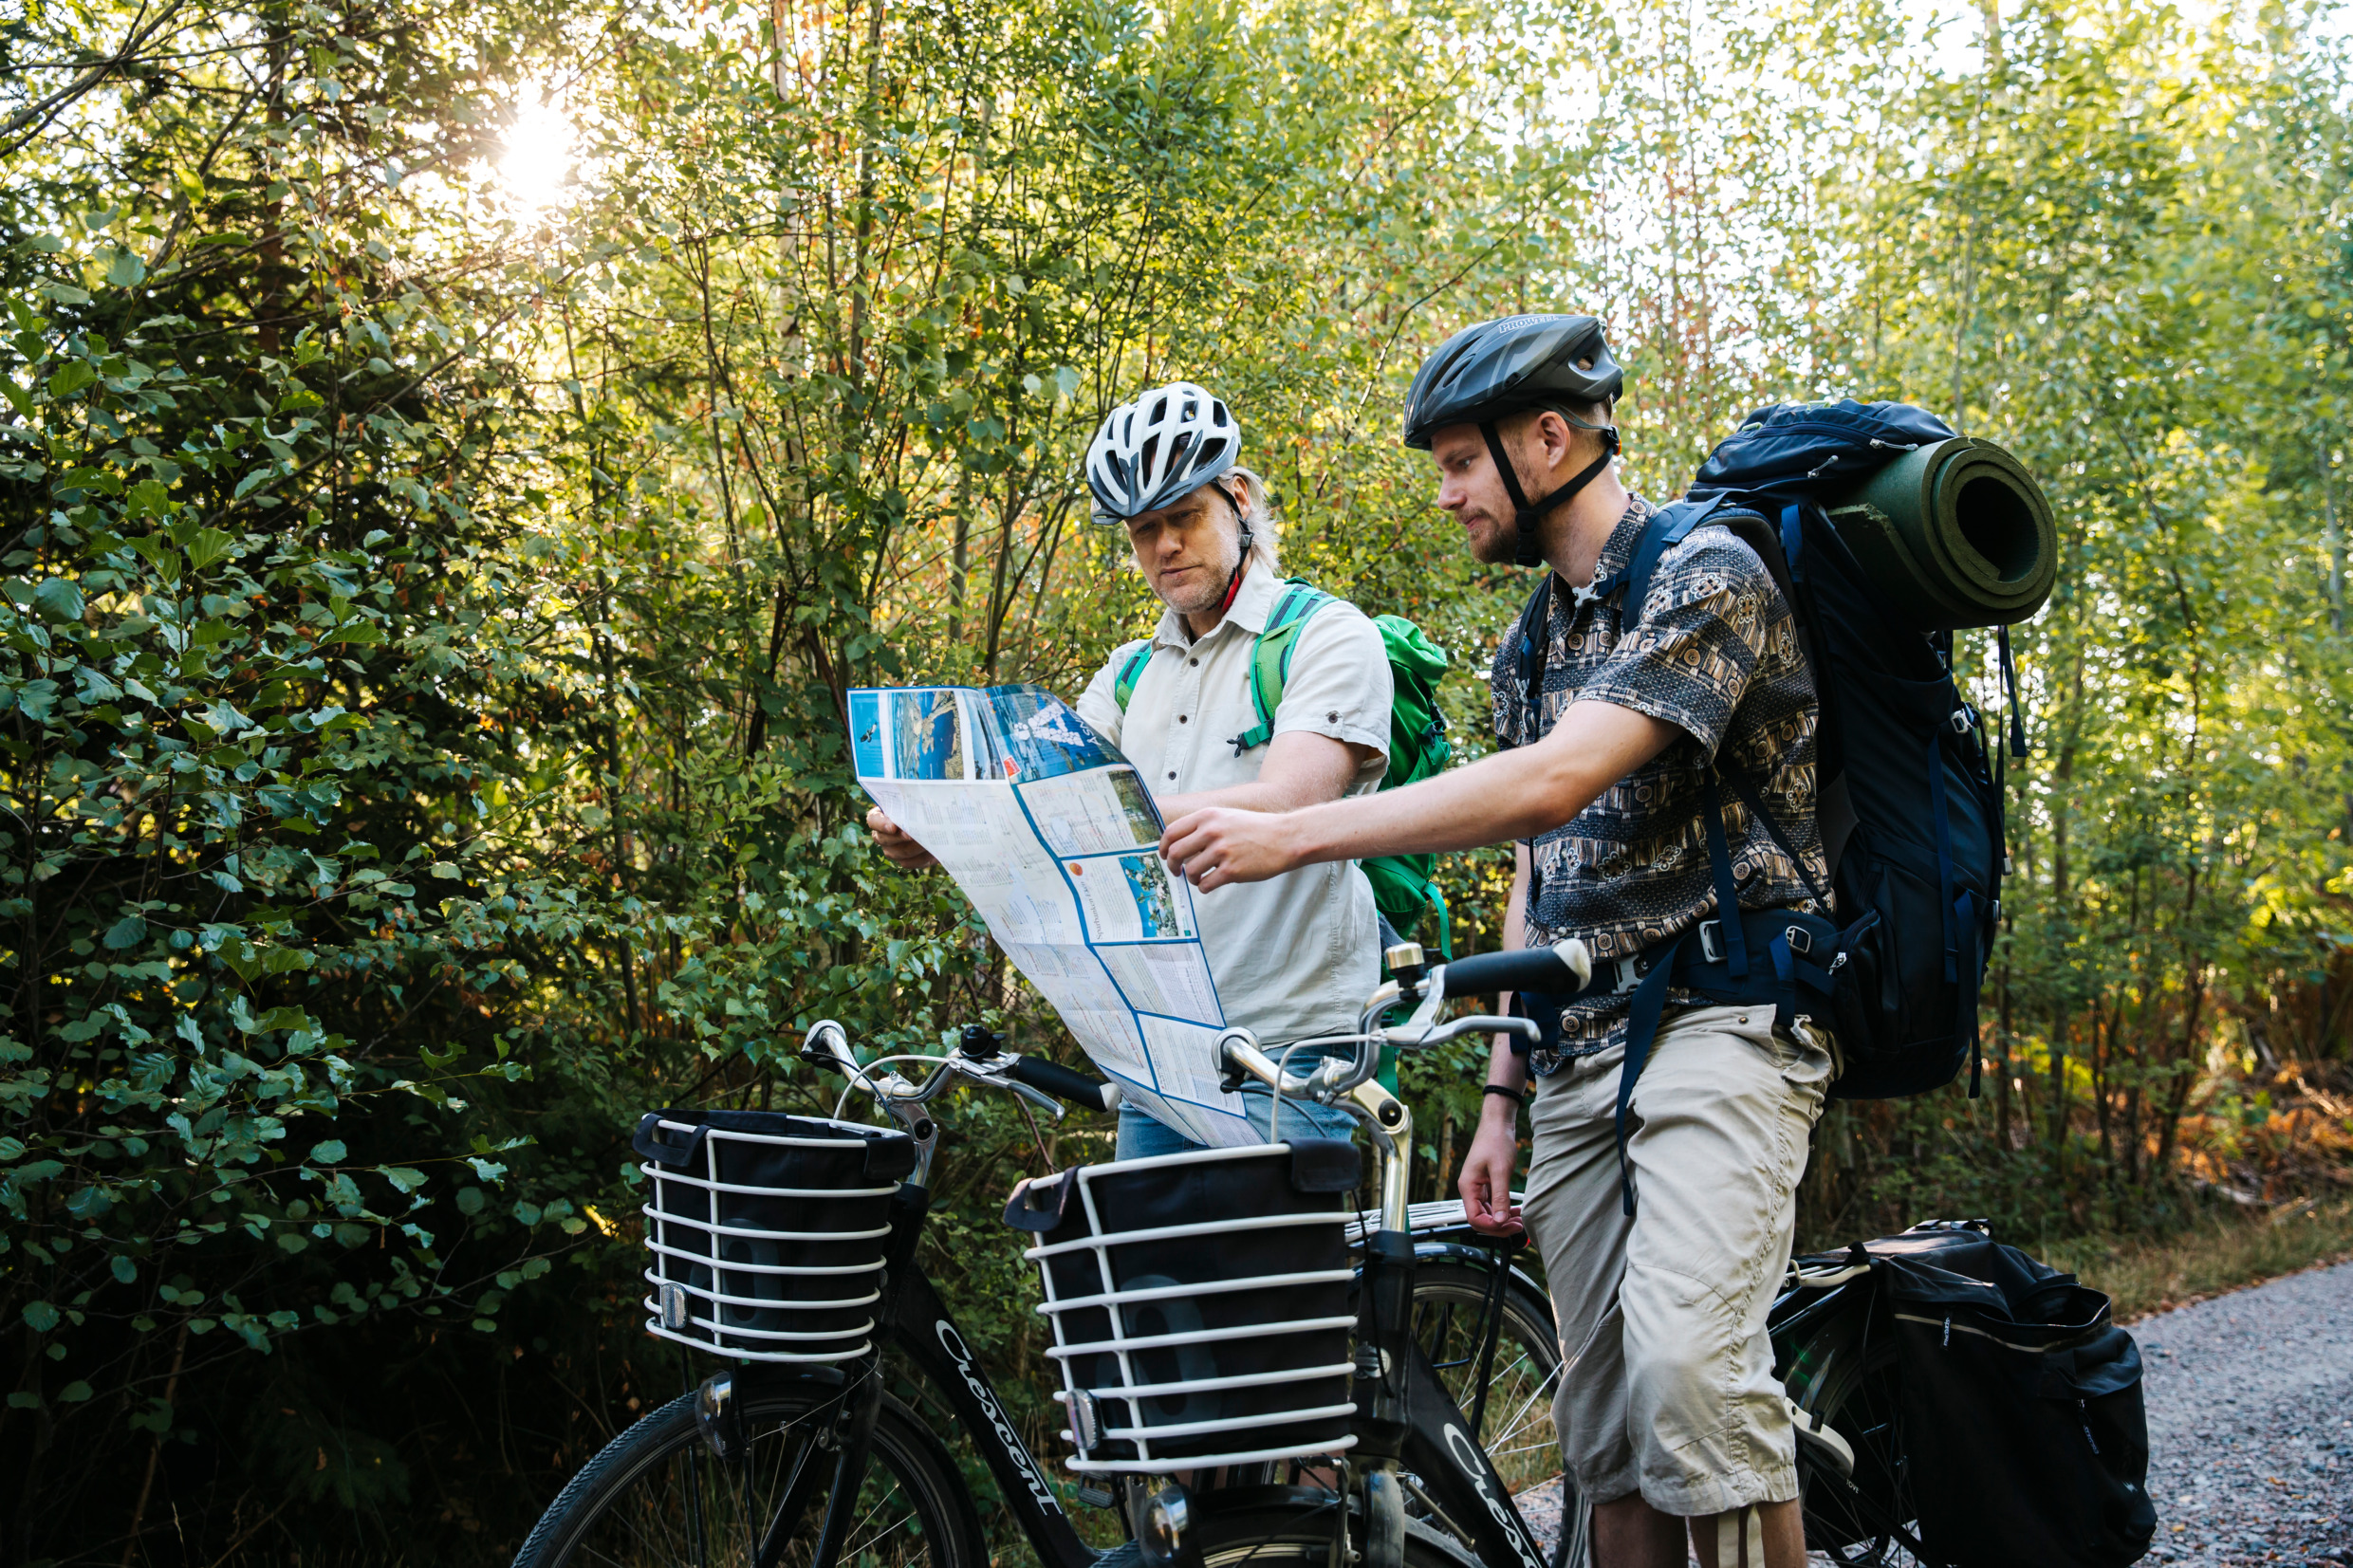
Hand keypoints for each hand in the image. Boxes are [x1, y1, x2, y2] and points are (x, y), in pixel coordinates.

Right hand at [865, 807, 937, 869]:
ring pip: (897, 853)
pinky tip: (931, 851)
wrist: (934, 823)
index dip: (881, 824)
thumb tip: (918, 803)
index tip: (893, 827)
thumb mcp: (917, 801)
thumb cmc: (921, 807)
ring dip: (913, 848)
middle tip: (914, 835)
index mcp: (880, 816)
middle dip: (900, 837)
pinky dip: (921, 858)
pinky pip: (909, 863)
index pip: (873, 820)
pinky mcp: (904, 860)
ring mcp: (891, 850)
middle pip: (883, 839)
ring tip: (927, 841)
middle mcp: (881, 835)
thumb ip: (913, 802)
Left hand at [1157, 806, 1305, 890]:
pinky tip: (1211, 884)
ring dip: (1191, 878)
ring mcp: (1222, 851)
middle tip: (1177, 871)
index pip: (1171, 832)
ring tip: (1200, 878)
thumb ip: (1204, 826)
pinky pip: (1206, 885)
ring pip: (1190, 871)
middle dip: (1172, 866)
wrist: (1285, 838)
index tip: (1164, 855)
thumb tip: (1178, 843)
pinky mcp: (1232, 871)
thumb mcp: (1227, 816)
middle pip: (1175, 853)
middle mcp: (1212, 832)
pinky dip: (1204, 887)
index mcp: (1208, 816)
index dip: (1163, 847)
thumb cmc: (1256, 829)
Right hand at [1457, 1120, 1523, 1234]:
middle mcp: (1470, 1189)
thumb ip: (1500, 1196)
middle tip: (1519, 1225)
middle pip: (1481, 1219)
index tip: (1510, 1226)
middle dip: (1500, 1226)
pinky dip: (1505, 1209)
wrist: (1497, 1124)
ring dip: (1503, 1219)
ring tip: (1521, 1219)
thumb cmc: (1495, 1141)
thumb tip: (1500, 1220)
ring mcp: (1478, 1188)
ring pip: (1488, 1213)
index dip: (1492, 1227)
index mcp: (1468, 1187)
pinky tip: (1517, 1210)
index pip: (1475, 1219)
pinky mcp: (1486, 1184)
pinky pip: (1493, 1204)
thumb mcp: (1500, 1170)